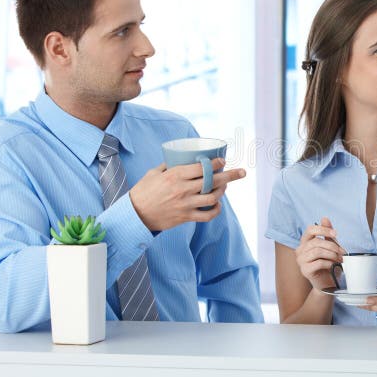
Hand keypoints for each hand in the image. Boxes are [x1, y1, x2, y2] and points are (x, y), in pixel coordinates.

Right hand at [129, 158, 244, 230]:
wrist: (134, 215)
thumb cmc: (143, 191)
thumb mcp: (154, 173)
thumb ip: (170, 166)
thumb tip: (183, 159)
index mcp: (175, 176)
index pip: (201, 168)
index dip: (215, 163)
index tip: (223, 161)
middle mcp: (182, 190)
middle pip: (212, 181)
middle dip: (230, 176)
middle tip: (242, 172)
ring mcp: (185, 205)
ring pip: (212, 198)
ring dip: (222, 191)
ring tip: (225, 187)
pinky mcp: (185, 217)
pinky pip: (206, 216)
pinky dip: (215, 210)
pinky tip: (217, 205)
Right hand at [295, 217, 344, 290]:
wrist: (327, 282)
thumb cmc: (328, 263)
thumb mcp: (330, 246)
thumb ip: (327, 233)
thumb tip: (324, 218)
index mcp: (305, 242)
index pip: (310, 229)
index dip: (323, 229)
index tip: (336, 234)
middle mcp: (300, 250)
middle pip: (316, 242)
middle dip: (332, 246)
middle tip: (342, 252)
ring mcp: (301, 261)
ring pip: (317, 251)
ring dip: (332, 254)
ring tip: (339, 259)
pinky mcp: (304, 270)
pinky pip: (318, 262)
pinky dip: (329, 263)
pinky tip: (333, 265)